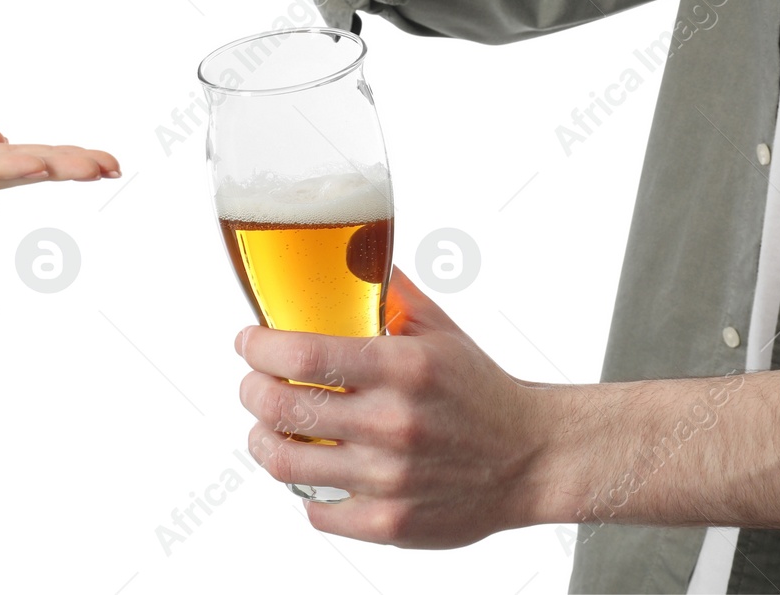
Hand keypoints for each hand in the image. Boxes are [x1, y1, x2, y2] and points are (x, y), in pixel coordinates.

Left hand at [0, 103, 118, 214]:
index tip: (100, 161)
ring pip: (0, 171)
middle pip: (18, 170)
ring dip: (48, 167)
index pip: (14, 160)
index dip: (57, 160)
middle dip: (68, 168)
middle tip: (114, 166)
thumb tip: (1, 140)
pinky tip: (32, 164)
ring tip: (91, 165)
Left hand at [236, 271, 552, 547]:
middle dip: (251, 390)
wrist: (532, 459)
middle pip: (282, 407)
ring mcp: (390, 479)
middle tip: (253, 383)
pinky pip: (316, 511)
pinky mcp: (390, 523)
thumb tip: (344, 255)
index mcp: (404, 368)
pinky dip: (303, 490)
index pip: (303, 354)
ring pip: (286, 462)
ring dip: (262, 440)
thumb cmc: (481, 393)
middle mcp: (394, 423)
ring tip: (266, 428)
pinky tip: (311, 471)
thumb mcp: (440, 331)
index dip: (259, 347)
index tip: (247, 341)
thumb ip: (389, 293)